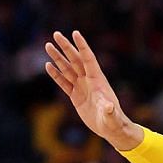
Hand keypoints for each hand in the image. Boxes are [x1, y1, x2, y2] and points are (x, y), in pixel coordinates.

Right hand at [43, 30, 141, 149]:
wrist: (111, 129)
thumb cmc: (114, 121)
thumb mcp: (111, 116)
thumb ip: (109, 111)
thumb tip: (109, 107)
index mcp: (98, 80)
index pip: (88, 59)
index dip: (82, 46)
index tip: (75, 33)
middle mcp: (89, 80)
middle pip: (75, 59)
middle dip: (66, 47)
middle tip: (56, 34)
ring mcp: (81, 87)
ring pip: (67, 69)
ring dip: (58, 57)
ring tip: (48, 45)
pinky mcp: (75, 96)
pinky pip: (63, 82)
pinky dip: (56, 74)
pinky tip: (48, 65)